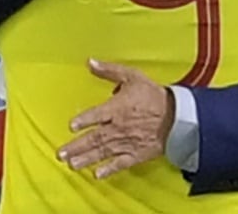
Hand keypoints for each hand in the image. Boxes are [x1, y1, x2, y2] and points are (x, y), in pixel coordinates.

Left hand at [57, 59, 173, 178]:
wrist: (176, 116)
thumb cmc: (153, 95)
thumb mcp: (132, 76)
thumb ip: (109, 71)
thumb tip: (90, 62)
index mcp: (116, 108)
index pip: (96, 116)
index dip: (83, 121)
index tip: (71, 127)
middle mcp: (118, 128)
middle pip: (94, 139)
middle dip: (76, 147)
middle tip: (60, 155)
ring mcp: (126, 143)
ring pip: (102, 153)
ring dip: (86, 159)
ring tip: (71, 165)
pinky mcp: (135, 154)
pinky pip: (120, 164)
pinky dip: (108, 170)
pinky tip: (97, 175)